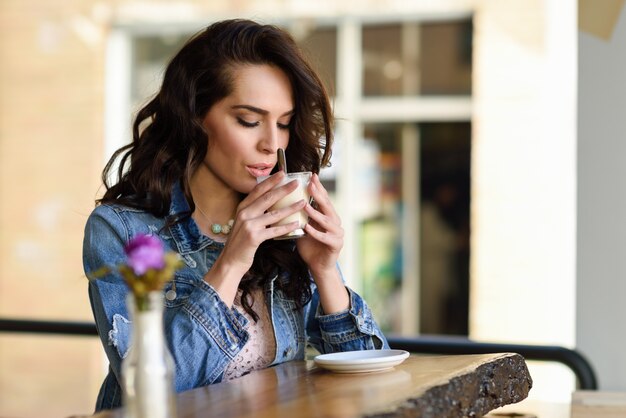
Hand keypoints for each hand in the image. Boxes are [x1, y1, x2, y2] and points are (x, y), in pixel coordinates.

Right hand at [204, 171, 304, 302]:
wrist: (230, 261)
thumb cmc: (241, 242)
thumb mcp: (244, 222)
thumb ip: (254, 211)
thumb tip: (270, 201)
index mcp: (242, 208)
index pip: (258, 190)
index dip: (271, 181)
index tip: (282, 173)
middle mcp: (245, 214)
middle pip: (267, 198)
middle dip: (283, 189)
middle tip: (296, 183)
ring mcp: (248, 225)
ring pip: (274, 214)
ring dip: (291, 208)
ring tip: (303, 203)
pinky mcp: (254, 237)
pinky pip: (275, 230)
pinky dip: (287, 227)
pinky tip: (297, 224)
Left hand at [296, 174, 343, 280]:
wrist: (318, 266)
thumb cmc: (310, 245)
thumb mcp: (304, 226)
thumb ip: (299, 214)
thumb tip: (284, 199)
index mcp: (328, 216)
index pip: (323, 199)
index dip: (318, 187)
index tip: (311, 176)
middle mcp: (335, 222)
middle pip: (327, 206)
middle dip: (319, 195)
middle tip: (310, 185)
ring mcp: (338, 233)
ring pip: (327, 221)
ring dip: (315, 213)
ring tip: (305, 205)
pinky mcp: (336, 245)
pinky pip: (325, 237)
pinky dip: (315, 232)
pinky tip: (307, 227)